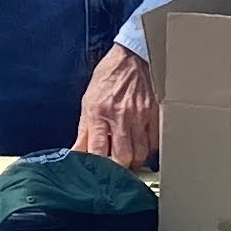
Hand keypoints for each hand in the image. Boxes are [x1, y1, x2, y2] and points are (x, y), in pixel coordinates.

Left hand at [76, 44, 158, 170]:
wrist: (131, 57)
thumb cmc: (107, 79)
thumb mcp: (88, 102)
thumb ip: (84, 131)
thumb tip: (76, 152)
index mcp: (99, 113)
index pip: (99, 150)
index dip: (98, 166)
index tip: (97, 173)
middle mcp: (120, 117)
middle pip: (124, 157)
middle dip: (120, 169)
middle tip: (116, 171)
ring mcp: (140, 117)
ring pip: (142, 153)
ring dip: (135, 162)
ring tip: (129, 162)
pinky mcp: (155, 115)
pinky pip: (154, 142)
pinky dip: (148, 150)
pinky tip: (141, 148)